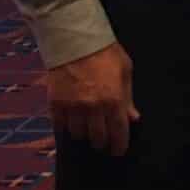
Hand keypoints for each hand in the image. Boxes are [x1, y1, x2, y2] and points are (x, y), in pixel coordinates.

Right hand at [46, 41, 139, 155]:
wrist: (74, 38)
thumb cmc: (104, 52)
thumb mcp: (125, 71)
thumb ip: (128, 97)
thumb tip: (133, 118)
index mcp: (113, 100)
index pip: (118, 133)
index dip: (118, 146)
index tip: (118, 150)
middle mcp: (92, 107)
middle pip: (97, 138)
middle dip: (102, 142)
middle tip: (103, 141)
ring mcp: (72, 106)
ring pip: (78, 134)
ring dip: (84, 134)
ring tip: (87, 128)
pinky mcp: (55, 103)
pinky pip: (61, 125)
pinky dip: (67, 126)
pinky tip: (72, 121)